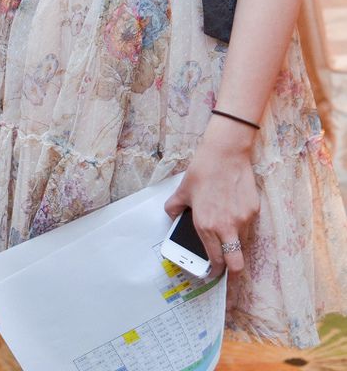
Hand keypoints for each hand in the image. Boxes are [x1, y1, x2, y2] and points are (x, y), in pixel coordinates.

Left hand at [164, 117, 259, 275]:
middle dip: (233, 274)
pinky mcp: (254, 210)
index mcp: (206, 226)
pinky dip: (242, 223)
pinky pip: (249, 225)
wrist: (225, 152)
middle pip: (237, 266)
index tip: (212, 272)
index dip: (214, 271)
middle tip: (227, 270)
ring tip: (227, 228)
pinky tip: (233, 207)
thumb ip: (174, 208)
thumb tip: (172, 216)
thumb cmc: (202, 170)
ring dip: (235, 243)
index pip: (215, 261)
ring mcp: (243, 220)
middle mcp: (226, 227)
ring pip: (243, 244)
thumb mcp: (182, 190)